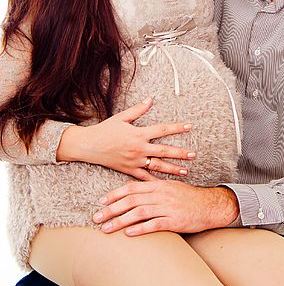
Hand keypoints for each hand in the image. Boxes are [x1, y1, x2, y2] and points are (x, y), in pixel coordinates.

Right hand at [57, 98, 195, 180]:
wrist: (88, 145)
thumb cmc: (105, 129)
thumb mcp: (121, 117)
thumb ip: (138, 109)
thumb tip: (150, 99)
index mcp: (139, 133)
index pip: (162, 130)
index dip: (177, 128)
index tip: (189, 127)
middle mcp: (139, 148)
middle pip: (164, 151)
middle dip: (180, 153)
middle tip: (193, 155)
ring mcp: (134, 161)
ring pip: (157, 166)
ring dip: (172, 169)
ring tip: (186, 171)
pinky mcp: (129, 170)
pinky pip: (144, 178)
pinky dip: (155, 182)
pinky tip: (166, 185)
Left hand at [93, 180, 239, 234]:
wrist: (211, 206)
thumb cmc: (189, 197)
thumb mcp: (171, 187)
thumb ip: (153, 187)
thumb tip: (135, 188)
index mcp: (159, 185)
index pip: (131, 188)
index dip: (115, 195)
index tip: (101, 202)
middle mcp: (161, 195)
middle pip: (131, 201)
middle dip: (111, 209)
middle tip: (96, 217)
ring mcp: (168, 208)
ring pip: (138, 213)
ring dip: (119, 221)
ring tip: (106, 229)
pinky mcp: (174, 221)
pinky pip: (154, 224)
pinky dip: (140, 229)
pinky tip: (128, 233)